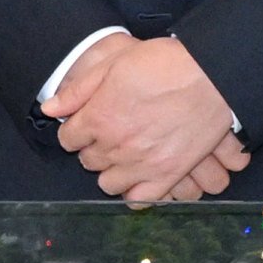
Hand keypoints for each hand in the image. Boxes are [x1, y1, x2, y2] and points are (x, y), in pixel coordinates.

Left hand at [48, 33, 240, 205]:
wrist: (212, 73)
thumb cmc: (164, 63)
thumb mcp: (114, 64)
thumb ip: (79, 89)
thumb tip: (50, 108)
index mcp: (98, 119)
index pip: (68, 139)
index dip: (76, 129)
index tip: (87, 123)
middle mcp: (115, 146)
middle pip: (88, 160)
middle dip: (93, 147)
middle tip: (109, 134)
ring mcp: (142, 164)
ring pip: (108, 183)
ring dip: (112, 170)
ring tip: (124, 154)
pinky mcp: (168, 175)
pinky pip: (140, 199)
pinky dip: (136, 192)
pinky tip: (139, 177)